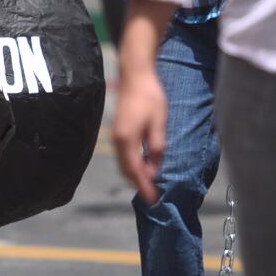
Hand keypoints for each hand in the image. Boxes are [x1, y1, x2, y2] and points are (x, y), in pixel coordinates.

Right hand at [112, 66, 167, 203]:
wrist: (135, 75)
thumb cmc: (150, 97)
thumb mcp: (159, 123)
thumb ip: (156, 148)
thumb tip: (155, 169)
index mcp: (127, 140)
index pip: (135, 171)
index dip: (144, 186)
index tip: (153, 199)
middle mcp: (118, 140)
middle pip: (126, 170)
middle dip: (139, 183)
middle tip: (154, 193)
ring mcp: (115, 135)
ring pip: (123, 163)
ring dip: (135, 174)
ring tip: (151, 181)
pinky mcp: (118, 130)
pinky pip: (123, 155)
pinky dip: (132, 164)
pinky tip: (144, 164)